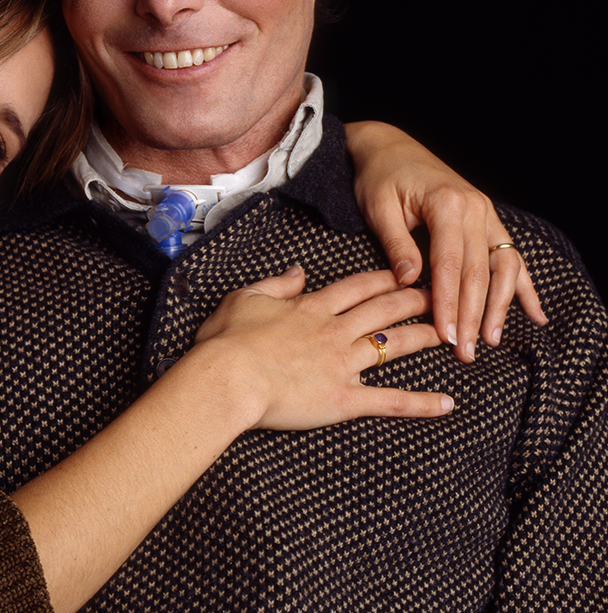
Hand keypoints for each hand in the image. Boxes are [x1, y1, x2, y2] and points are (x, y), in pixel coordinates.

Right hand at [191, 267, 452, 430]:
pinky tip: (447, 403)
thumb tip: (300, 271)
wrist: (227, 378)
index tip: (405, 272)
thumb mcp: (245, 297)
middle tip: (440, 295)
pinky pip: (389, 401)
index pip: (356, 287)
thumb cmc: (227, 339)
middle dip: (415, 300)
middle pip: (384, 310)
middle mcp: (334, 331)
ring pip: (393, 346)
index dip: (383, 279)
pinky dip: (420, 404)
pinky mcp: (343, 398)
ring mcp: (342, 364)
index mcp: (311, 307)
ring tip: (449, 333)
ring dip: (423, 338)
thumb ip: (277, 283)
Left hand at [345, 121, 545, 361]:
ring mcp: (485, 213)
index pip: (451, 265)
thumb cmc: (379, 177)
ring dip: (499, 306)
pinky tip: (535, 314)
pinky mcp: (486, 219)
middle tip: (464, 352)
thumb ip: (396, 244)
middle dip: (473, 315)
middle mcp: (474, 208)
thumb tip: (410, 282)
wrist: (389, 146)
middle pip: (479, 271)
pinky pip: (510, 254)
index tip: (446, 335)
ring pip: (502, 266)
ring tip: (489, 340)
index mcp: (447, 203)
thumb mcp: (377, 207)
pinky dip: (522, 285)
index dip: (449, 303)